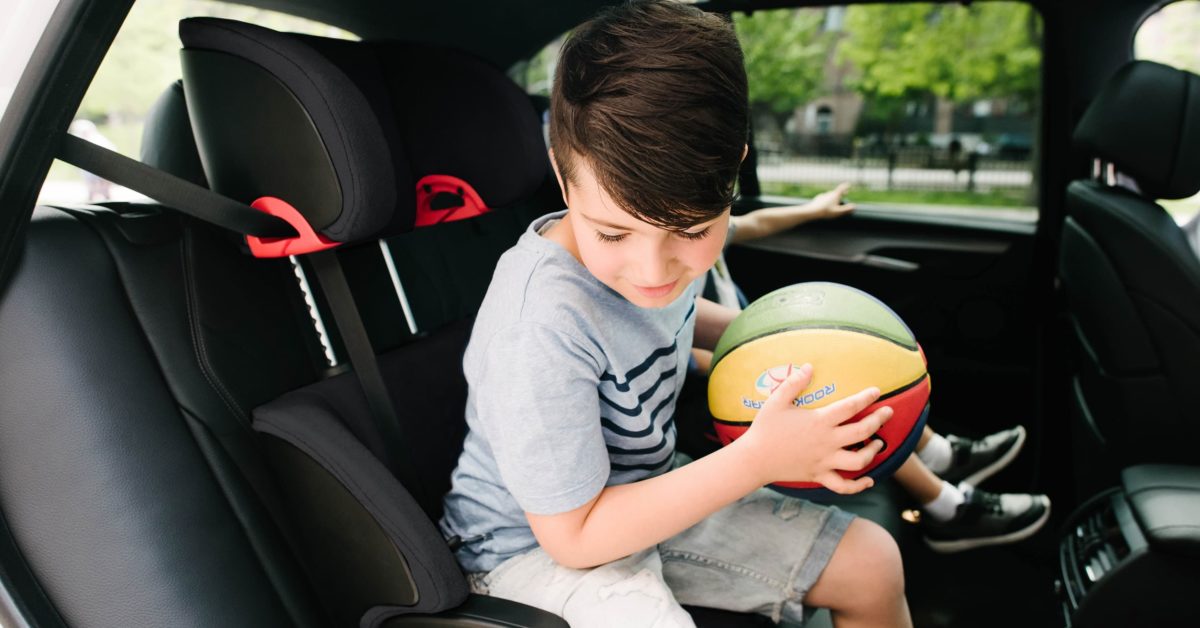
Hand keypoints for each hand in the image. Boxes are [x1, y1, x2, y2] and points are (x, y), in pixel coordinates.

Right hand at [738, 364, 892, 493]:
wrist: (754, 459)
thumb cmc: (765, 428)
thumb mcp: (776, 401)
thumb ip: (794, 383)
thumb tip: (809, 366)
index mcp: (819, 422)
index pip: (850, 407)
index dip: (866, 398)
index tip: (876, 391)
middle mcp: (827, 442)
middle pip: (862, 432)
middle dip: (878, 421)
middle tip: (888, 413)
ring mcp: (825, 461)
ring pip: (858, 461)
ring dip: (872, 452)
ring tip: (878, 442)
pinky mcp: (819, 475)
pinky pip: (843, 486)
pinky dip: (858, 486)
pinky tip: (869, 480)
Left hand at [810, 182, 855, 219]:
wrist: (812, 211)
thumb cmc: (826, 211)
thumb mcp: (838, 212)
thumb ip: (846, 209)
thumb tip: (854, 206)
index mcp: (835, 195)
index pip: (842, 188)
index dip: (846, 186)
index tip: (849, 184)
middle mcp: (829, 193)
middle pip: (836, 192)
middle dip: (841, 192)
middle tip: (845, 193)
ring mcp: (823, 195)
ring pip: (830, 195)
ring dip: (834, 196)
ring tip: (835, 200)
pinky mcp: (818, 199)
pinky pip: (824, 198)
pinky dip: (827, 199)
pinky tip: (825, 203)